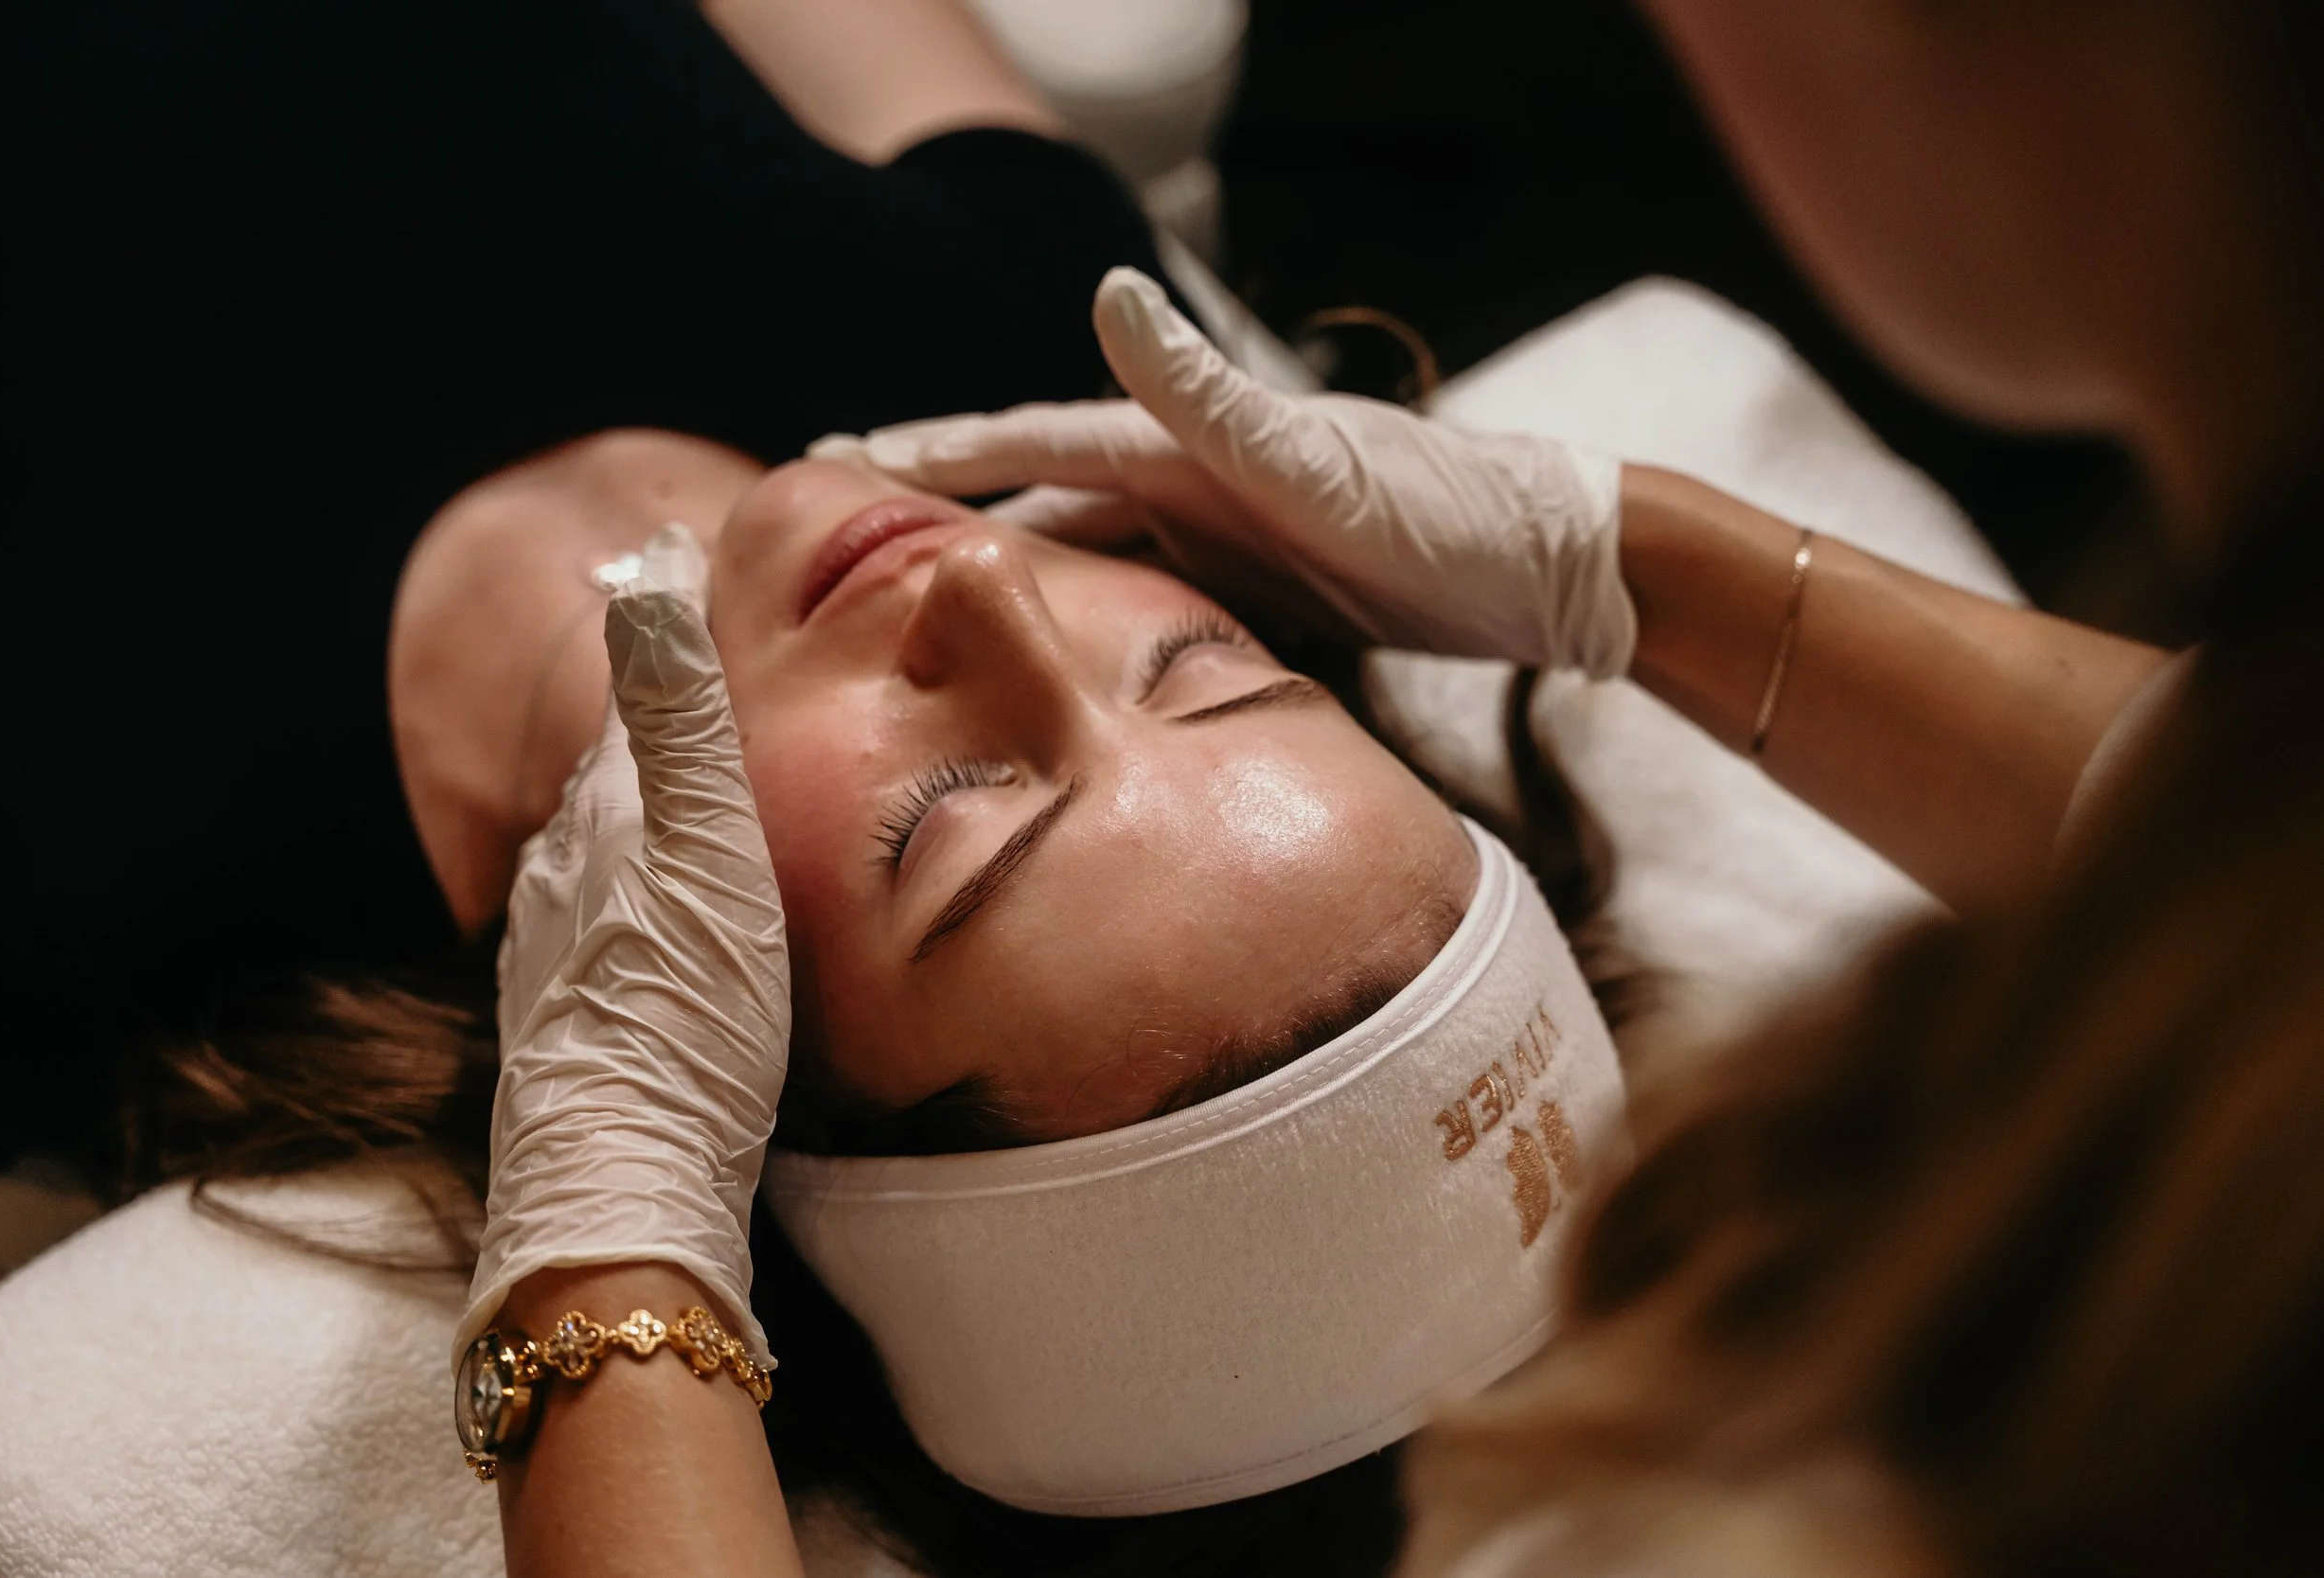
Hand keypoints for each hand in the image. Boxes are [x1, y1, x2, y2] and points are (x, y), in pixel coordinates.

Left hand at [460, 526, 789, 1368]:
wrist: (619, 1189)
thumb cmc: (680, 1020)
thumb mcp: (709, 852)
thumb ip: (682, 718)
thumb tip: (646, 577)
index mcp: (601, 821)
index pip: (638, 704)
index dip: (673, 642)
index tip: (691, 567)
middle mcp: (561, 876)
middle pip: (614, 778)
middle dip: (662, 729)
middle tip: (713, 680)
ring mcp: (554, 954)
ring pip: (602, 854)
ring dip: (647, 815)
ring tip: (697, 798)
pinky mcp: (566, 1025)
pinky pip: (603, 925)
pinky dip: (641, 894)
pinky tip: (663, 926)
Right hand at [811, 267, 1637, 675]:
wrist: (1545, 572)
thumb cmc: (1443, 511)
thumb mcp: (1316, 460)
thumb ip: (1207, 392)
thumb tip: (1108, 295)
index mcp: (1184, 445)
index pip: (1029, 446)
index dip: (933, 454)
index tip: (834, 461)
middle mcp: (1187, 480)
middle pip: (1035, 500)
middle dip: (937, 513)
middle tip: (836, 538)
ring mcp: (1217, 535)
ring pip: (1079, 553)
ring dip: (998, 572)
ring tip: (910, 603)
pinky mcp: (1251, 589)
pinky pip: (1136, 602)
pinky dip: (1077, 619)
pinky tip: (1042, 654)